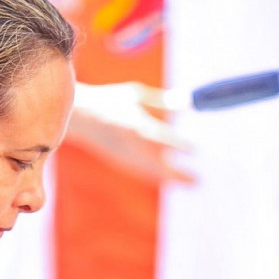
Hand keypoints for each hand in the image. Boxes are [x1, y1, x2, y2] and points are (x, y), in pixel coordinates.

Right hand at [67, 82, 196, 184]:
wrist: (79, 118)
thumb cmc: (111, 101)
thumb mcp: (137, 95)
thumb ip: (162, 102)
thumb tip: (188, 103)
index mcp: (137, 126)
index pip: (165, 140)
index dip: (181, 147)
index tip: (197, 150)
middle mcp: (132, 147)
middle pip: (160, 166)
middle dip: (179, 175)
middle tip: (198, 181)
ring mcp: (126, 158)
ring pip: (153, 173)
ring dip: (172, 178)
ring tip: (192, 182)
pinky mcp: (122, 163)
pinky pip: (144, 173)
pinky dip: (159, 176)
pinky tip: (171, 178)